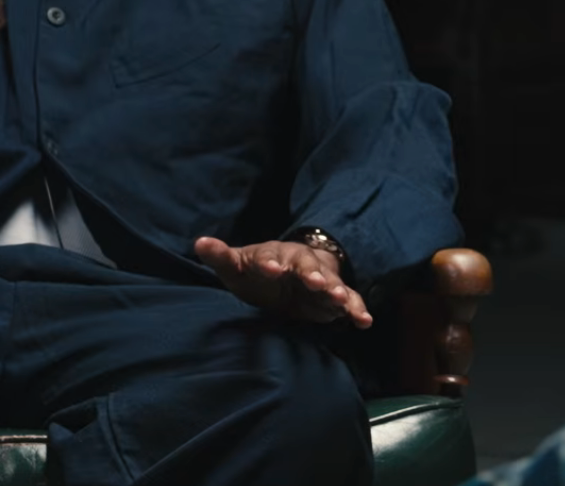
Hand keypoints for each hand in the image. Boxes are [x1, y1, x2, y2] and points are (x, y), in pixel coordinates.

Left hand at [193, 236, 372, 328]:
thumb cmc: (256, 272)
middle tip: (316, 283)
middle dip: (311, 273)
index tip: (271, 269)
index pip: (270, 256)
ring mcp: (320, 278)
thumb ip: (220, 257)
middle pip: (306, 265)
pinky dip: (356, 309)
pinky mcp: (333, 297)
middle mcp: (299, 262)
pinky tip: (364, 321)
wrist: (286, 275)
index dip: (270, 262)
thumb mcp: (236, 266)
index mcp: (273, 255)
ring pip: (331, 281)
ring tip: (340, 300)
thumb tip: (200, 242)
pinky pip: (348, 301)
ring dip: (336, 289)